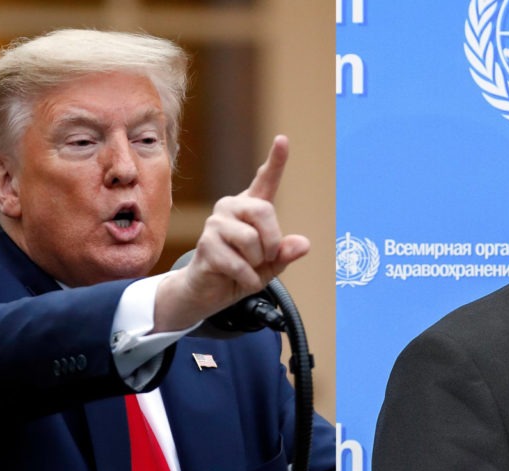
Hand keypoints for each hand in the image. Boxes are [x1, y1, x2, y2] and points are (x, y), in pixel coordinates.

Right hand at [153, 135, 309, 330]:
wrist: (208, 293)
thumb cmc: (240, 272)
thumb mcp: (271, 265)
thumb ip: (286, 253)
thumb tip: (303, 244)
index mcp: (250, 208)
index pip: (265, 181)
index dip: (276, 161)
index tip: (283, 140)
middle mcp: (230, 208)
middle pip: (264, 211)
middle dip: (272, 241)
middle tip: (265, 258)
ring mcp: (215, 225)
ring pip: (251, 240)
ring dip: (257, 263)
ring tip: (246, 268)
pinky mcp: (206, 246)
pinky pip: (240, 264)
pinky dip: (247, 279)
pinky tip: (238, 279)